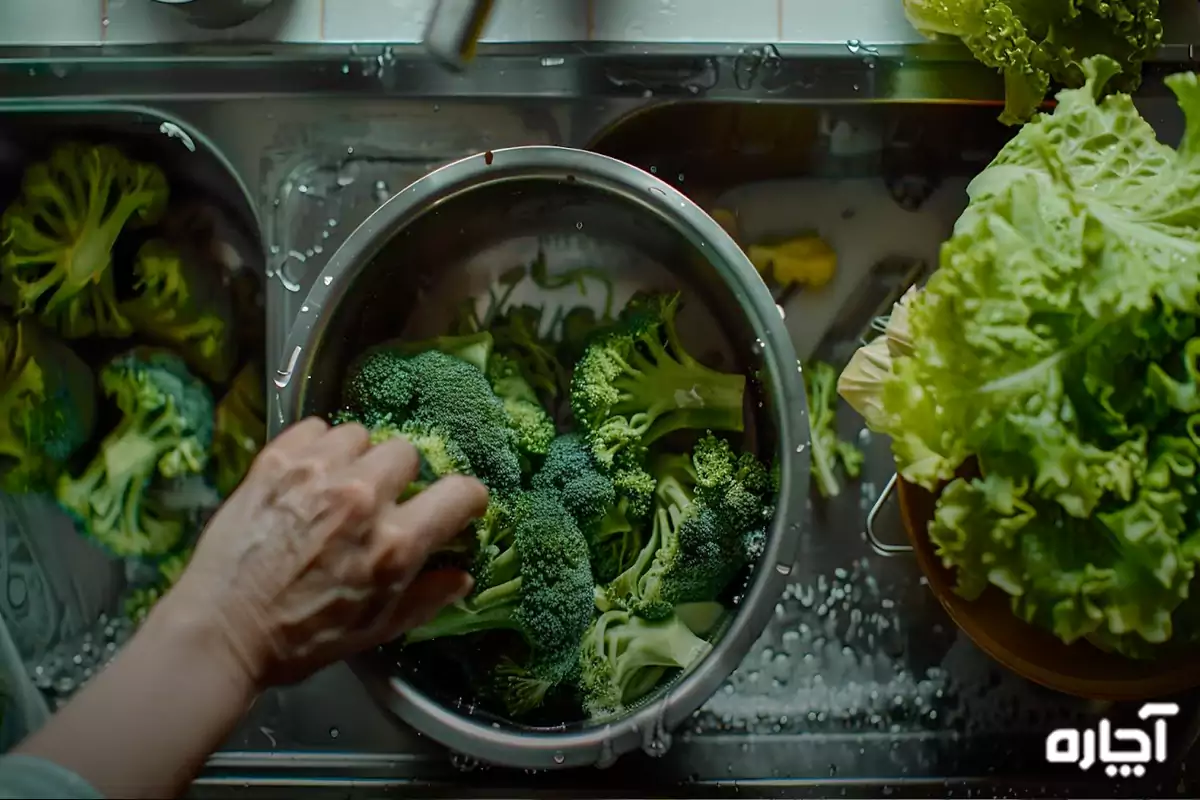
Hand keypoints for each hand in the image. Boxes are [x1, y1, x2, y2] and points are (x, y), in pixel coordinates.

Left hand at [170, 416, 488, 687]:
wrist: (220, 630)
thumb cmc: (302, 639)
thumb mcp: (377, 630)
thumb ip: (427, 598)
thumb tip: (462, 576)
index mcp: (395, 544)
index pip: (461, 492)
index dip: (465, 499)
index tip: (454, 507)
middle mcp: (362, 499)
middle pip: (407, 453)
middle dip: (400, 477)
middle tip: (379, 502)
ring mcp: (317, 474)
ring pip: (361, 435)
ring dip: (357, 458)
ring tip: (338, 486)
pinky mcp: (276, 461)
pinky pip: (315, 428)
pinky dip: (317, 447)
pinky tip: (307, 476)